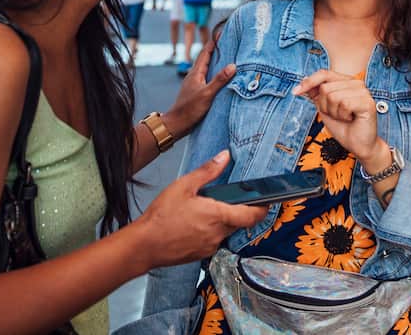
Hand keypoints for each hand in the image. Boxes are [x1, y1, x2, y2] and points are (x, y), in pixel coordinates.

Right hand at [132, 151, 265, 268]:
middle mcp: (218, 234)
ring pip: (225, 232)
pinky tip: (194, 224)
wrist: (144, 246)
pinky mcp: (201, 254)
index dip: (263, 208)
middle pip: (239, 222)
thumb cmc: (161, 217)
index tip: (267, 201)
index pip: (252, 215)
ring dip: (222, 221)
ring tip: (203, 211)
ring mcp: (210, 246)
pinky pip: (213, 241)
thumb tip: (224, 157)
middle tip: (224, 200)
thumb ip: (208, 171)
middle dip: (237, 211)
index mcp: (218, 216)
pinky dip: (209, 231)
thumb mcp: (184, 186)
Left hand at [164, 39, 234, 139]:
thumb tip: (232, 65)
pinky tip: (221, 78)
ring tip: (228, 58)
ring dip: (216, 62)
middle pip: (206, 59)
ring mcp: (195, 84)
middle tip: (228, 43)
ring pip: (207, 68)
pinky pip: (207, 77)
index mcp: (196, 73)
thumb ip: (219, 80)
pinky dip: (215, 73)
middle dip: (216, 50)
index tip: (222, 33)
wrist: (176, 124)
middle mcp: (194, 76)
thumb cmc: (189, 109)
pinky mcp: (197, 91)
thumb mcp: (207, 94)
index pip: (205, 53)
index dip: (214, 43)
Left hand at [293, 70, 379, 159]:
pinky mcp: (368, 102)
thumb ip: (316, 93)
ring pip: (333, 96)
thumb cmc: (344, 127)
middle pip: (325, 88)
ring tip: (344, 117)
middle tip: (337, 114)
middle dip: (325, 106)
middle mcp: (356, 83)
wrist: (358, 145)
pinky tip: (350, 119)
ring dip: (334, 112)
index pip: (324, 74)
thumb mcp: (324, 108)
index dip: (308, 82)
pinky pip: (344, 104)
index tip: (295, 92)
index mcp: (346, 81)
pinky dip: (343, 116)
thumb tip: (303, 81)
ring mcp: (363, 92)